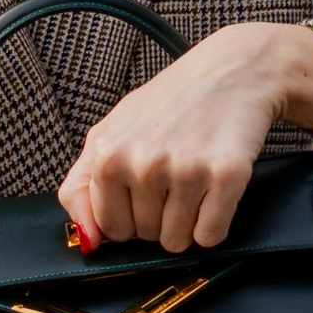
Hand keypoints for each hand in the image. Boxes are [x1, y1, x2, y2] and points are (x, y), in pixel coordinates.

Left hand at [57, 22, 312, 255]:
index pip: (110, 229)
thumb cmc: (169, 104)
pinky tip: (214, 190)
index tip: (142, 193)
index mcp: (107, 155)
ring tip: (194, 179)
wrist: (231, 70)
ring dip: (187, 221)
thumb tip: (87, 241)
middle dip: (159, 217)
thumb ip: (81, 187)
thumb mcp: (109, 132)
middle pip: (145, 237)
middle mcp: (143, 163)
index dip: (129, 217)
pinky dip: (214, 223)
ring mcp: (185, 170)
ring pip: (177, 242)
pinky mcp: (225, 175)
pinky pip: (210, 235)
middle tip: (174, 175)